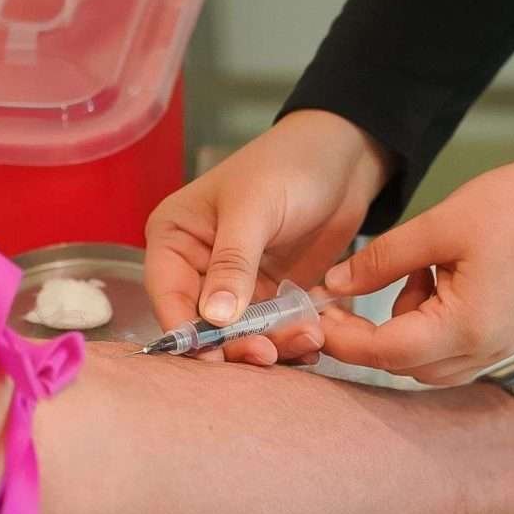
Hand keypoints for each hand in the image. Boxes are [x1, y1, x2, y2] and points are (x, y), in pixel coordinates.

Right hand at [144, 110, 390, 364]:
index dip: (188, 333)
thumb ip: (233, 263)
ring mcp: (234, 285)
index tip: (214, 358)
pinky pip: (272, 329)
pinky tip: (313, 340)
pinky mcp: (270, 295)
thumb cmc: (288, 165)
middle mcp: (197, 267)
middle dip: (234, 344)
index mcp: (175, 239)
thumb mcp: (255, 209)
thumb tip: (214, 318)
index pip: (169, 295)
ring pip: (240, 334)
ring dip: (271, 344)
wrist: (344, 155)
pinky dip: (291, 338)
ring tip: (306, 340)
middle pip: (203, 325)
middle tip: (268, 354)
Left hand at [322, 114, 513, 383]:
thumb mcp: (436, 225)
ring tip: (411, 271)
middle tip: (339, 300)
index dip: (342, 337)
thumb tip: (333, 285)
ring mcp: (502, 348)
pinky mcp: (508, 337)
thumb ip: (378, 261)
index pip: (385, 351)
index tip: (313, 316)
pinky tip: (434, 279)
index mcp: (469, 326)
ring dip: (400, 328)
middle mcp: (488, 350)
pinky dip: (428, 324)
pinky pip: (452, 350)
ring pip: (426, 363)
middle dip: (365, 336)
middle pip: (404, 366)